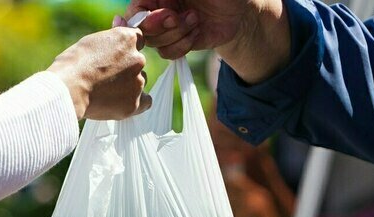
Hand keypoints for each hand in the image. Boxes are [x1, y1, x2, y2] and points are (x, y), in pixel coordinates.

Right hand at [48, 28, 150, 119]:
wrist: (69, 89)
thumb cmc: (73, 65)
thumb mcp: (91, 41)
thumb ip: (111, 36)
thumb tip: (121, 21)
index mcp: (127, 39)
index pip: (137, 39)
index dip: (125, 49)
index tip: (115, 56)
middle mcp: (138, 59)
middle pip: (138, 63)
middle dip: (126, 68)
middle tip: (105, 77)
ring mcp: (138, 82)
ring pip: (140, 82)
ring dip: (129, 86)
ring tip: (107, 91)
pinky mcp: (135, 103)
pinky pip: (145, 102)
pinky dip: (135, 102)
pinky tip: (120, 102)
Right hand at [127, 0, 289, 83]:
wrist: (239, 7)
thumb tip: (152, 0)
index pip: (135, 10)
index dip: (142, 18)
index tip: (167, 15)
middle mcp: (158, 11)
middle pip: (142, 30)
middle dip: (162, 27)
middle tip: (181, 16)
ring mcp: (168, 29)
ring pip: (156, 43)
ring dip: (178, 34)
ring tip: (196, 19)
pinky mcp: (179, 44)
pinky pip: (169, 53)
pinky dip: (183, 45)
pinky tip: (197, 32)